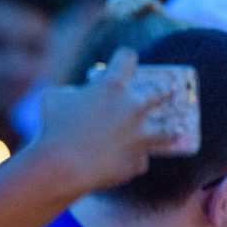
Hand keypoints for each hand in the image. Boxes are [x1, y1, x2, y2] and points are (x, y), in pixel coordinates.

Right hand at [35, 47, 178, 191]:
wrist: (62, 167)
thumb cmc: (53, 129)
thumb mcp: (52, 99)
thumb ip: (68, 92)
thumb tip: (72, 95)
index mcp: (113, 87)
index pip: (126, 58)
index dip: (123, 58)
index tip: (124, 61)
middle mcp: (134, 108)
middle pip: (160, 93)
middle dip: (164, 91)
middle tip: (168, 92)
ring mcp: (140, 137)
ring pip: (166, 132)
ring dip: (169, 130)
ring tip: (174, 131)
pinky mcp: (136, 162)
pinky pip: (140, 162)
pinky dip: (132, 162)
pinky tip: (127, 163)